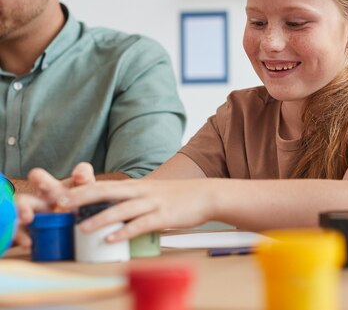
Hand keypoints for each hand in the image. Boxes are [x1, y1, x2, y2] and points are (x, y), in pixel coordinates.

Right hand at [13, 163, 95, 247]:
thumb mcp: (90, 215)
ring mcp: (35, 209)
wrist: (54, 236)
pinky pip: (18, 228)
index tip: (81, 178)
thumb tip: (116, 213)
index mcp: (72, 190)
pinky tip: (28, 242)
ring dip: (24, 207)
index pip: (82, 175)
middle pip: (46, 184)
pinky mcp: (23, 226)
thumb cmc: (75, 222)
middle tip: (36, 176)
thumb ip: (99, 210)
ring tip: (28, 217)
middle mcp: (51, 195)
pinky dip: (22, 235)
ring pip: (25, 202)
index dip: (82, 174)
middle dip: (41, 178)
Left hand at [61, 179, 213, 242]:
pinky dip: (124, 232)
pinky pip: (140, 224)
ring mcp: (153, 203)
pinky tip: (112, 239)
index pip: (105, 185)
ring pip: (121, 209)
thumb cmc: (181, 196)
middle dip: (83, 198)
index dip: (83, 190)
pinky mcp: (164, 216)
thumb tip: (116, 212)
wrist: (208, 195)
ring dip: (100, 218)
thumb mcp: (154, 193)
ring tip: (81, 228)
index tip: (62, 195)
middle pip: (107, 192)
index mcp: (138, 186)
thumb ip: (135, 200)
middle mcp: (142, 191)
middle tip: (62, 205)